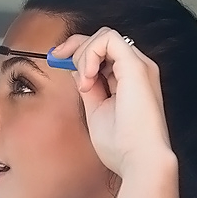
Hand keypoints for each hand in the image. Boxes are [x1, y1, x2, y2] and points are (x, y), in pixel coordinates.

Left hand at [52, 28, 171, 174]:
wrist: (140, 161)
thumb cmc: (122, 146)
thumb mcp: (96, 110)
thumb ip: (89, 88)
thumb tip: (77, 71)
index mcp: (130, 79)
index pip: (103, 52)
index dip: (78, 51)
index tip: (56, 59)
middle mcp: (138, 69)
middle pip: (103, 39)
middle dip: (75, 46)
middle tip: (58, 60)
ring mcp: (140, 66)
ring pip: (105, 36)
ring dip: (84, 54)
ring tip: (84, 85)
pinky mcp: (137, 67)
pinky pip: (109, 40)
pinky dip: (91, 54)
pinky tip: (88, 78)